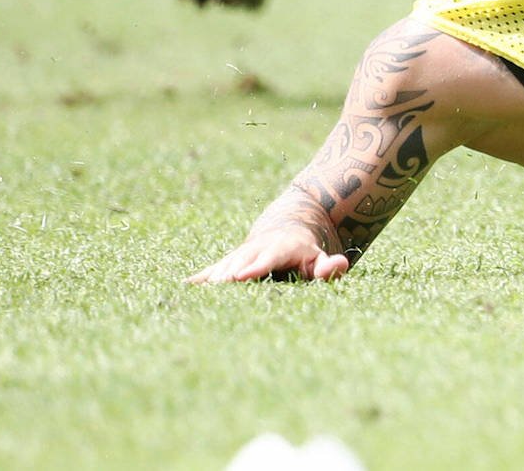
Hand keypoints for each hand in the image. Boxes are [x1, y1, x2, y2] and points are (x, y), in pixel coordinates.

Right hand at [189, 218, 351, 284]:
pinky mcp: (229, 261)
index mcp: (281, 248)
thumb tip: (340, 265)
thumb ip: (329, 266)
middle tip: (215, 288)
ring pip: (225, 265)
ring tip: (197, 293)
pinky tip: (183, 288)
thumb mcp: (322, 259)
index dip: (255, 267)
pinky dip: (199, 279)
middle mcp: (257, 249)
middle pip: (241, 261)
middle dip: (228, 273)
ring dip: (212, 278)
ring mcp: (241, 254)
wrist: (288, 230)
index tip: (240, 276)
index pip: (268, 258)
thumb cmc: (307, 254)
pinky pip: (213, 270)